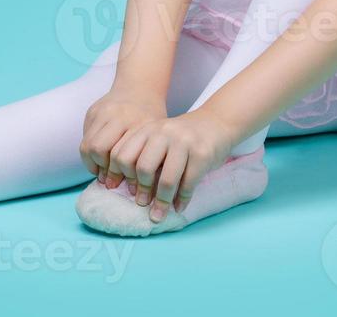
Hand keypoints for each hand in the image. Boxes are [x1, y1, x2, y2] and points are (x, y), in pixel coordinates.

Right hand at [80, 85, 166, 188]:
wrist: (139, 86)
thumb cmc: (153, 116)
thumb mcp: (158, 135)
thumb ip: (152, 158)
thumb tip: (144, 193)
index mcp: (138, 122)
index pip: (123, 156)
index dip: (123, 176)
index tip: (127, 188)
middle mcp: (118, 114)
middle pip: (100, 149)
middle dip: (104, 170)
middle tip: (111, 182)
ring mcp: (102, 111)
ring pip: (88, 145)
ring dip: (93, 164)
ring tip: (102, 173)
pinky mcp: (92, 111)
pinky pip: (85, 138)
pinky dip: (89, 154)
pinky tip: (99, 161)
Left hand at [108, 107, 240, 222]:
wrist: (217, 122)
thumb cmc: (183, 138)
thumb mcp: (159, 138)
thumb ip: (144, 155)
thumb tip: (131, 191)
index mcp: (147, 129)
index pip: (122, 154)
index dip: (119, 175)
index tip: (122, 190)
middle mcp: (163, 133)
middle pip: (143, 167)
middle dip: (142, 190)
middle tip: (142, 203)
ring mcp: (184, 142)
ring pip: (167, 179)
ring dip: (162, 202)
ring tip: (158, 215)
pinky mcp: (202, 153)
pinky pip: (189, 183)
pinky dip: (182, 200)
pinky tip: (179, 207)